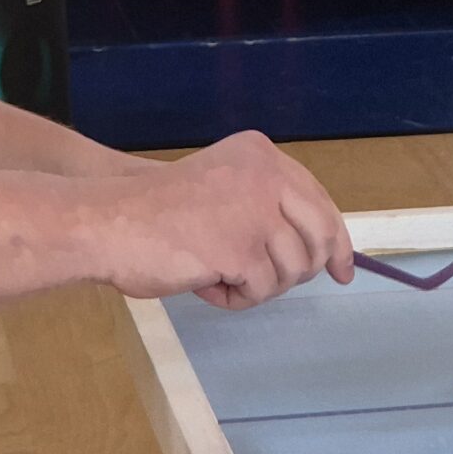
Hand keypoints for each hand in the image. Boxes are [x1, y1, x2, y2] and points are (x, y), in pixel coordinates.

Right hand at [82, 131, 355, 308]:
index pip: (320, 202)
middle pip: (319, 239)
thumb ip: (266, 207)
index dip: (337, 242)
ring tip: (215, 273)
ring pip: (291, 271)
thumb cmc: (157, 213)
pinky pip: (260, 290)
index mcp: (262, 156)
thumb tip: (321, 251)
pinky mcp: (242, 249)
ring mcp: (257, 212)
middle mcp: (268, 176)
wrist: (108, 222)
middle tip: (267, 282)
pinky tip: (204, 283)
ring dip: (256, 284)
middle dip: (301, 269)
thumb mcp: (223, 190)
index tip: (344, 269)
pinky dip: (234, 298)